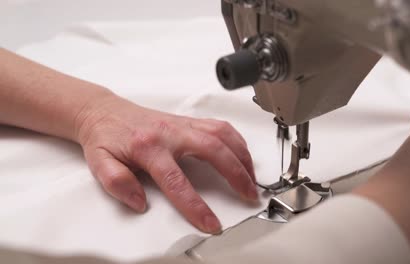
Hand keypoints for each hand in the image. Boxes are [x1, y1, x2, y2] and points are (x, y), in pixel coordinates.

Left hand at [75, 94, 256, 233]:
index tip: (210, 222)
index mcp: (148, 147)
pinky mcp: (188, 120)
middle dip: (235, 175)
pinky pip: (219, 126)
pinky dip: (236, 140)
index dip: (196, 205)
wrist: (104, 112)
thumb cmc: (105, 138)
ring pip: (221, 135)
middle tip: (248, 195)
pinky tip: (242, 154)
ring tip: (251, 177)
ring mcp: (182, 124)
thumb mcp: (99, 164)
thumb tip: (139, 202)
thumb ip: (117, 183)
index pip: (177, 181)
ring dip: (241, 156)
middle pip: (212, 151)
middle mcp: (170, 133)